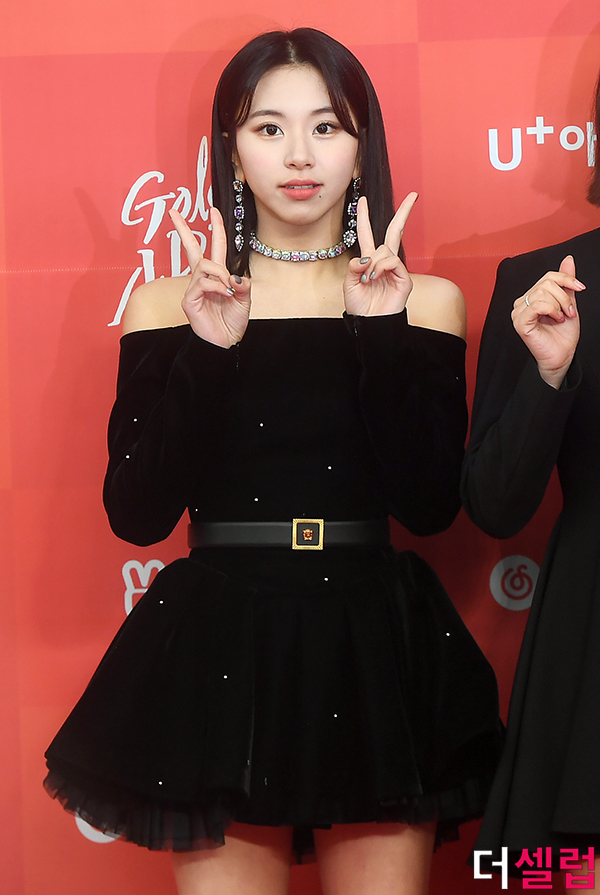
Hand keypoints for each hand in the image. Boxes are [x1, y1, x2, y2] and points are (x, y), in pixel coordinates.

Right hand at [169, 207, 250, 347]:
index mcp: (216, 277)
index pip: (214, 248)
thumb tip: (234, 275)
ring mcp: (193, 289)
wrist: (227, 343)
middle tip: (174, 212)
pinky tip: (223, 294)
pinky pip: (201, 283)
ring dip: (220, 273)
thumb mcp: (245, 300)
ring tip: (228, 288)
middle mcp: (202, 280)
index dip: (215, 228)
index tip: (212, 210)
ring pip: (203, 265)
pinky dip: (216, 286)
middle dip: (183, 229)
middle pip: (191, 249)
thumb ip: (243, 284)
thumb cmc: (233, 323)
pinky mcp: (189, 300)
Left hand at [343, 192, 416, 316]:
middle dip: (404, 212)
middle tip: (414, 195)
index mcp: (370, 261)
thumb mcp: (349, 284)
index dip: (363, 217)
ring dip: (373, 263)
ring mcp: (396, 269)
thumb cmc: (360, 307)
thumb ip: (354, 267)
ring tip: (368, 280)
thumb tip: (365, 257)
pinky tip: (375, 278)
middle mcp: (384, 262)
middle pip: (395, 231)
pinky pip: (392, 262)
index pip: (367, 233)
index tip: (362, 200)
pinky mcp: (404, 278)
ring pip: (385, 250)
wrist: (369, 324)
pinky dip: (380, 268)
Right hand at [511, 255, 582, 388]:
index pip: (548, 276)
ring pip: (542, 293)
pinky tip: (556, 319)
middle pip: (546, 283)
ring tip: (563, 317)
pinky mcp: (520, 322)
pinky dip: (551, 310)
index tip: (581, 287)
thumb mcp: (569, 302)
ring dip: (560, 305)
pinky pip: (537, 305)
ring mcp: (519, 312)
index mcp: (532, 297)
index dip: (566, 279)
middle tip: (570, 311)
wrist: (562, 356)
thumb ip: (566, 282)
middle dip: (564, 296)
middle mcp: (522, 302)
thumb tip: (568, 260)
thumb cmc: (563, 335)